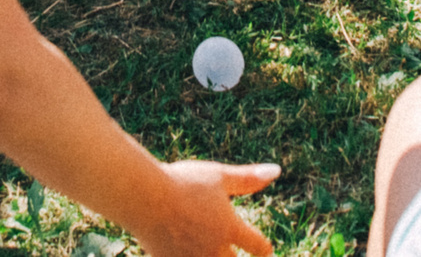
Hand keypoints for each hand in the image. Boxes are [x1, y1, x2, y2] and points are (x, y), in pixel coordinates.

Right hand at [128, 159, 279, 256]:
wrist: (143, 197)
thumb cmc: (182, 181)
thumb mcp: (218, 176)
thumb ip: (248, 179)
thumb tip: (277, 170)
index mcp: (230, 228)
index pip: (259, 247)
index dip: (264, 249)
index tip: (264, 250)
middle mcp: (214, 249)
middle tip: (235, 252)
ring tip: (212, 250)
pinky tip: (187, 252)